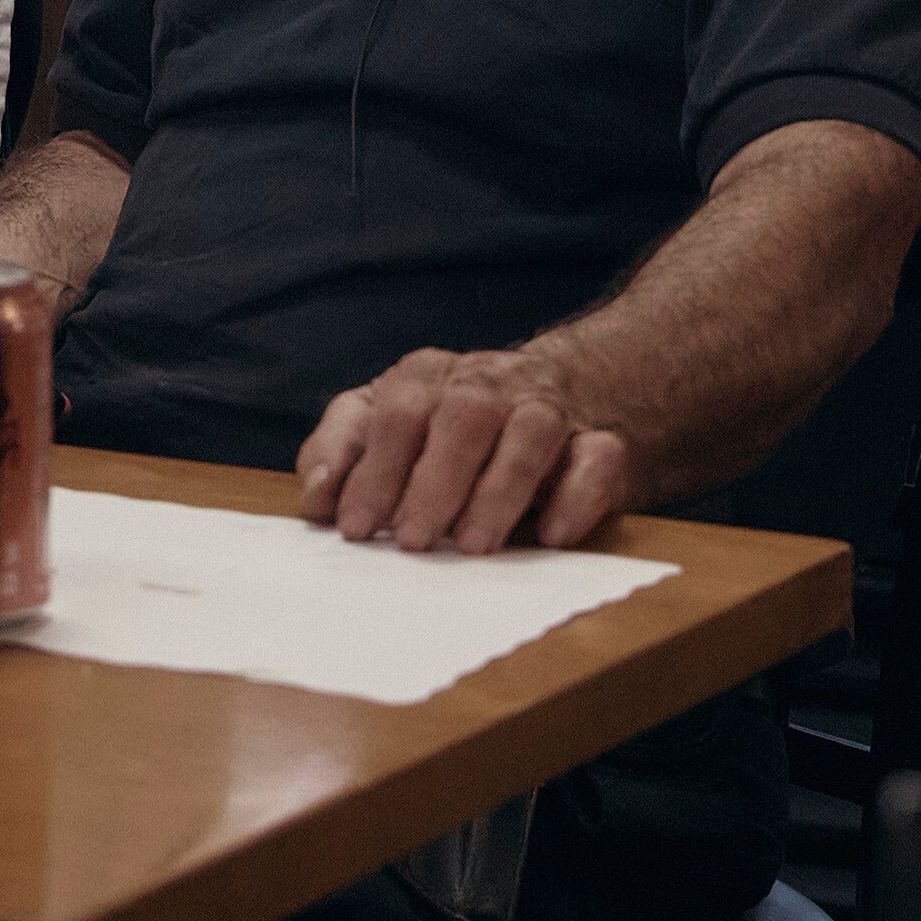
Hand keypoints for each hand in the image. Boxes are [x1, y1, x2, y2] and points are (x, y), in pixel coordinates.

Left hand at [300, 349, 638, 551]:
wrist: (575, 399)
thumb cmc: (456, 433)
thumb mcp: (389, 431)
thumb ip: (345, 453)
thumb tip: (317, 498)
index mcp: (428, 376)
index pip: (395, 411)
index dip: (372, 470)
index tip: (353, 526)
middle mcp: (488, 382)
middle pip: (461, 416)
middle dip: (432, 482)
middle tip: (411, 540)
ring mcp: (549, 406)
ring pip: (528, 434)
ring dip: (498, 491)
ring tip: (471, 545)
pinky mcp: (603, 441)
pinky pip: (597, 458)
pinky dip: (576, 496)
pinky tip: (552, 533)